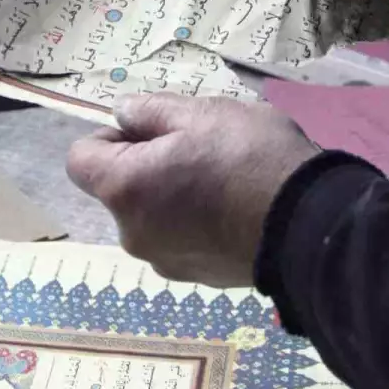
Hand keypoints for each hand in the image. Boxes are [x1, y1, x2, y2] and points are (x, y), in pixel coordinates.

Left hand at [67, 93, 318, 287]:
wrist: (308, 224)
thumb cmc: (247, 157)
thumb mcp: (200, 113)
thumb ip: (149, 111)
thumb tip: (121, 114)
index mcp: (124, 189)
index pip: (80, 159)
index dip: (108, 137)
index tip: (150, 129)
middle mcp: (133, 234)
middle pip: (119, 189)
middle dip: (148, 164)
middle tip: (198, 146)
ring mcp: (165, 261)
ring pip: (152, 215)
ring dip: (172, 193)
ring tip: (224, 177)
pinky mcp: (197, 277)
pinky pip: (180, 239)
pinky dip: (195, 222)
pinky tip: (235, 207)